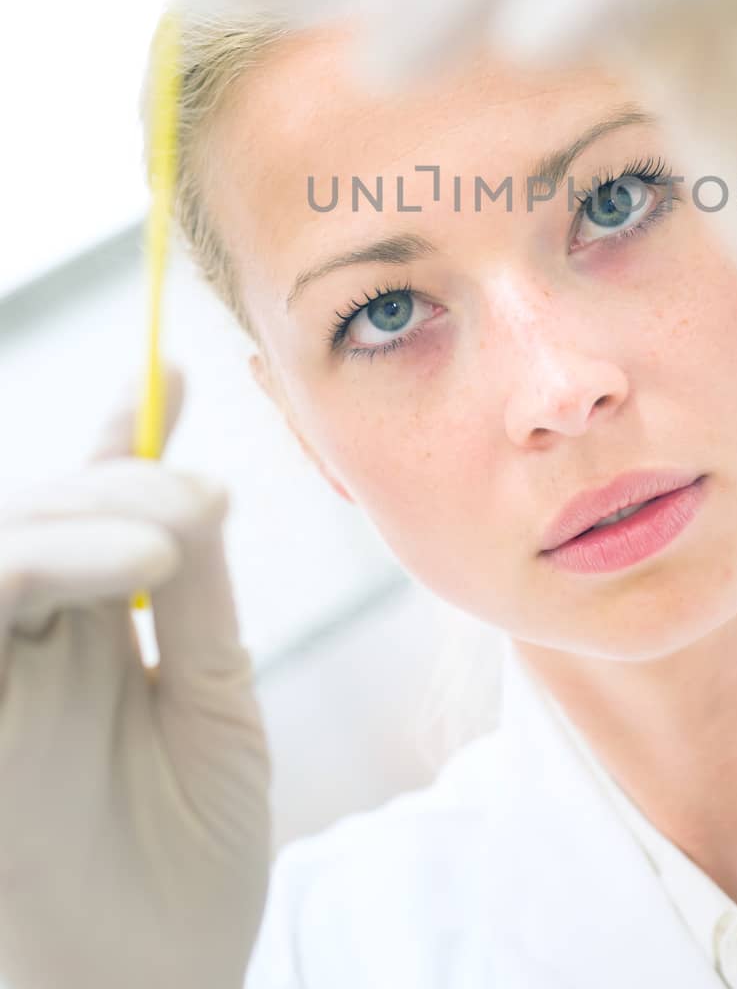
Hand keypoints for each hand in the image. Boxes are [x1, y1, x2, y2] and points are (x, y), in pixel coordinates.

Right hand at [0, 368, 271, 988]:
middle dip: (112, 484)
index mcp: (92, 631)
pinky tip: (117, 569)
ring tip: (162, 545)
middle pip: (39, 515)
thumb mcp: (215, 707)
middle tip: (198, 506)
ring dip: (70, 524)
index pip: (92, 505)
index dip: (123, 434)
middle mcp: (31, 646)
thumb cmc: (188, 865)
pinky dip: (25, 568)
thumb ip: (193, 598)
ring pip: (0, 552)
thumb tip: (194, 485)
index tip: (177, 370)